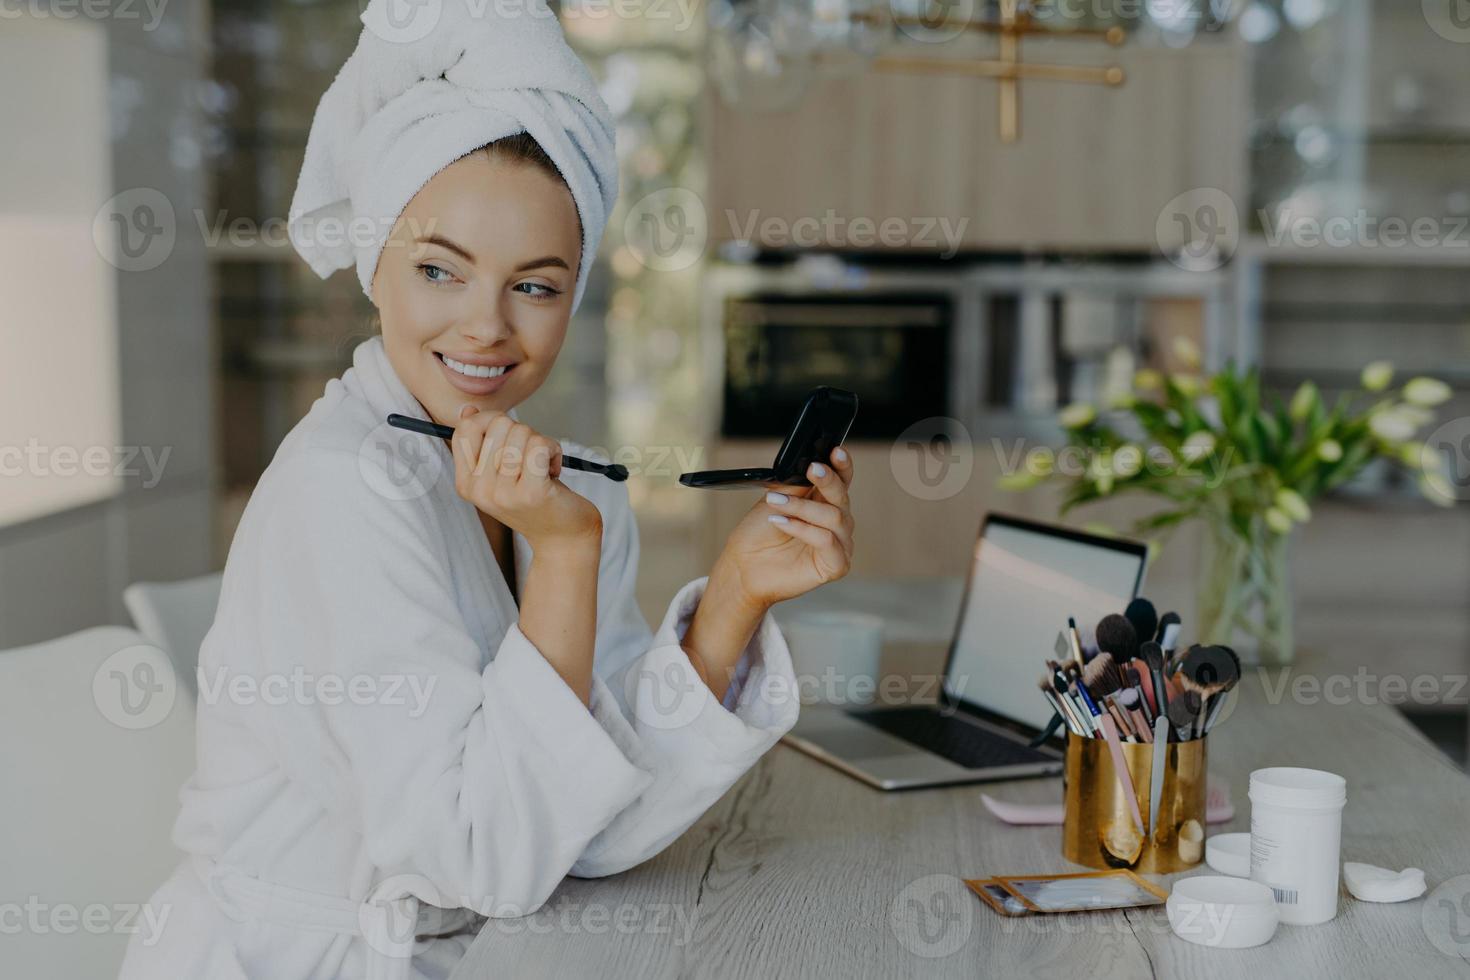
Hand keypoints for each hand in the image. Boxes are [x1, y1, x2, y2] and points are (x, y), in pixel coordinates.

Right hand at [450, 405, 600, 549]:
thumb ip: (483, 443)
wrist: (563, 538)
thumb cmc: (535, 499)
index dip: (490, 419)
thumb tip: (467, 410)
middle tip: (531, 459)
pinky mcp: (532, 492)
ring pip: (522, 432)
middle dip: (522, 432)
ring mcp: (504, 493)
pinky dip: (554, 449)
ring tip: (543, 468)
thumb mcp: (500, 473)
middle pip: (498, 424)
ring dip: (541, 443)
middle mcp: (480, 490)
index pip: (465, 428)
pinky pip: (540, 445)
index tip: (509, 435)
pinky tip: (554, 469)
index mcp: (466, 483)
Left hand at [713, 448, 855, 610]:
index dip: (842, 464)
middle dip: (826, 480)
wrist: (743, 566)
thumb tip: (811, 463)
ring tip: (776, 502)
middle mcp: (836, 522)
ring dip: (802, 507)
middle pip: (842, 496)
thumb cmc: (759, 534)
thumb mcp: (776, 499)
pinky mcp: (836, 565)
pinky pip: (826, 541)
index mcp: (825, 502)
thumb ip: (797, 484)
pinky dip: (802, 528)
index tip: (834, 451)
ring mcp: (839, 544)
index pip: (842, 479)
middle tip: (811, 469)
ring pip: (833, 517)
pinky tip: (781, 522)